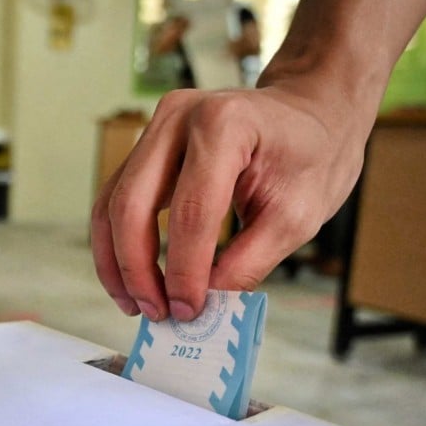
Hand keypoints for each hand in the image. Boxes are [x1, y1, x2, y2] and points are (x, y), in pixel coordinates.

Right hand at [91, 80, 368, 321]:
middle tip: (155, 313)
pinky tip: (132, 278)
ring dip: (116, 260)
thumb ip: (247, 262)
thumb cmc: (312, 155)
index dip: (184, 270)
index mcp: (225, 125)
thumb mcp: (296, 216)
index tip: (187, 311)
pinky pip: (117, 197)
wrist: (310, 113)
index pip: (191, 211)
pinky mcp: (147, 144)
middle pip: (132, 204)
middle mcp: (179, 117)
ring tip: (135, 304)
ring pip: (112, 202)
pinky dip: (118, 242)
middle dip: (136, 268)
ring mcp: (157, 126)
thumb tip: (203, 304)